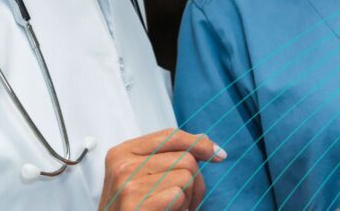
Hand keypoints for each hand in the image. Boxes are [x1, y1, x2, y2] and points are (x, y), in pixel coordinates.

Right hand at [99, 128, 226, 210]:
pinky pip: (178, 196)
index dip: (198, 143)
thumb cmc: (130, 208)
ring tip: (175, 208)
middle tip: (188, 200)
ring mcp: (127, 184)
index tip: (217, 154)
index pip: (169, 135)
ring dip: (189, 197)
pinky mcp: (136, 204)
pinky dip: (181, 208)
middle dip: (196, 181)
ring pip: (186, 176)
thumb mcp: (140, 177)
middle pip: (185, 157)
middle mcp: (122, 164)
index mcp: (122, 152)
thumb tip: (203, 140)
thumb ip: (166, 156)